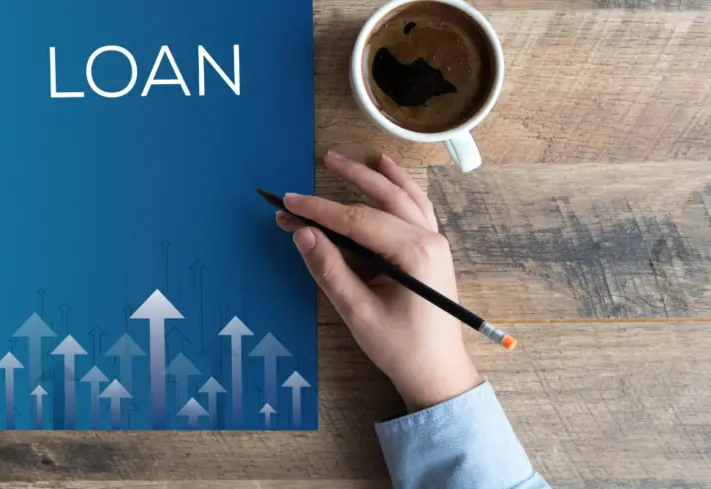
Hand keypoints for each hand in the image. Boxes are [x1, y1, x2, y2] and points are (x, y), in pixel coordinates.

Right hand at [278, 150, 480, 411]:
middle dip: (348, 180)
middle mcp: (429, 240)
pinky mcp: (432, 251)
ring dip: (374, 176)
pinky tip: (388, 171)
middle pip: (382, 199)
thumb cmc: (400, 348)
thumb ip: (329, 269)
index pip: (357, 220)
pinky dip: (401, 187)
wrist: (438, 372)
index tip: (288, 203)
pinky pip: (416, 207)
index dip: (319, 210)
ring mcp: (435, 243)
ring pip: (402, 197)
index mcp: (414, 253)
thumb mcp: (358, 312)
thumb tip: (302, 234)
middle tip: (320, 161)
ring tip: (348, 159)